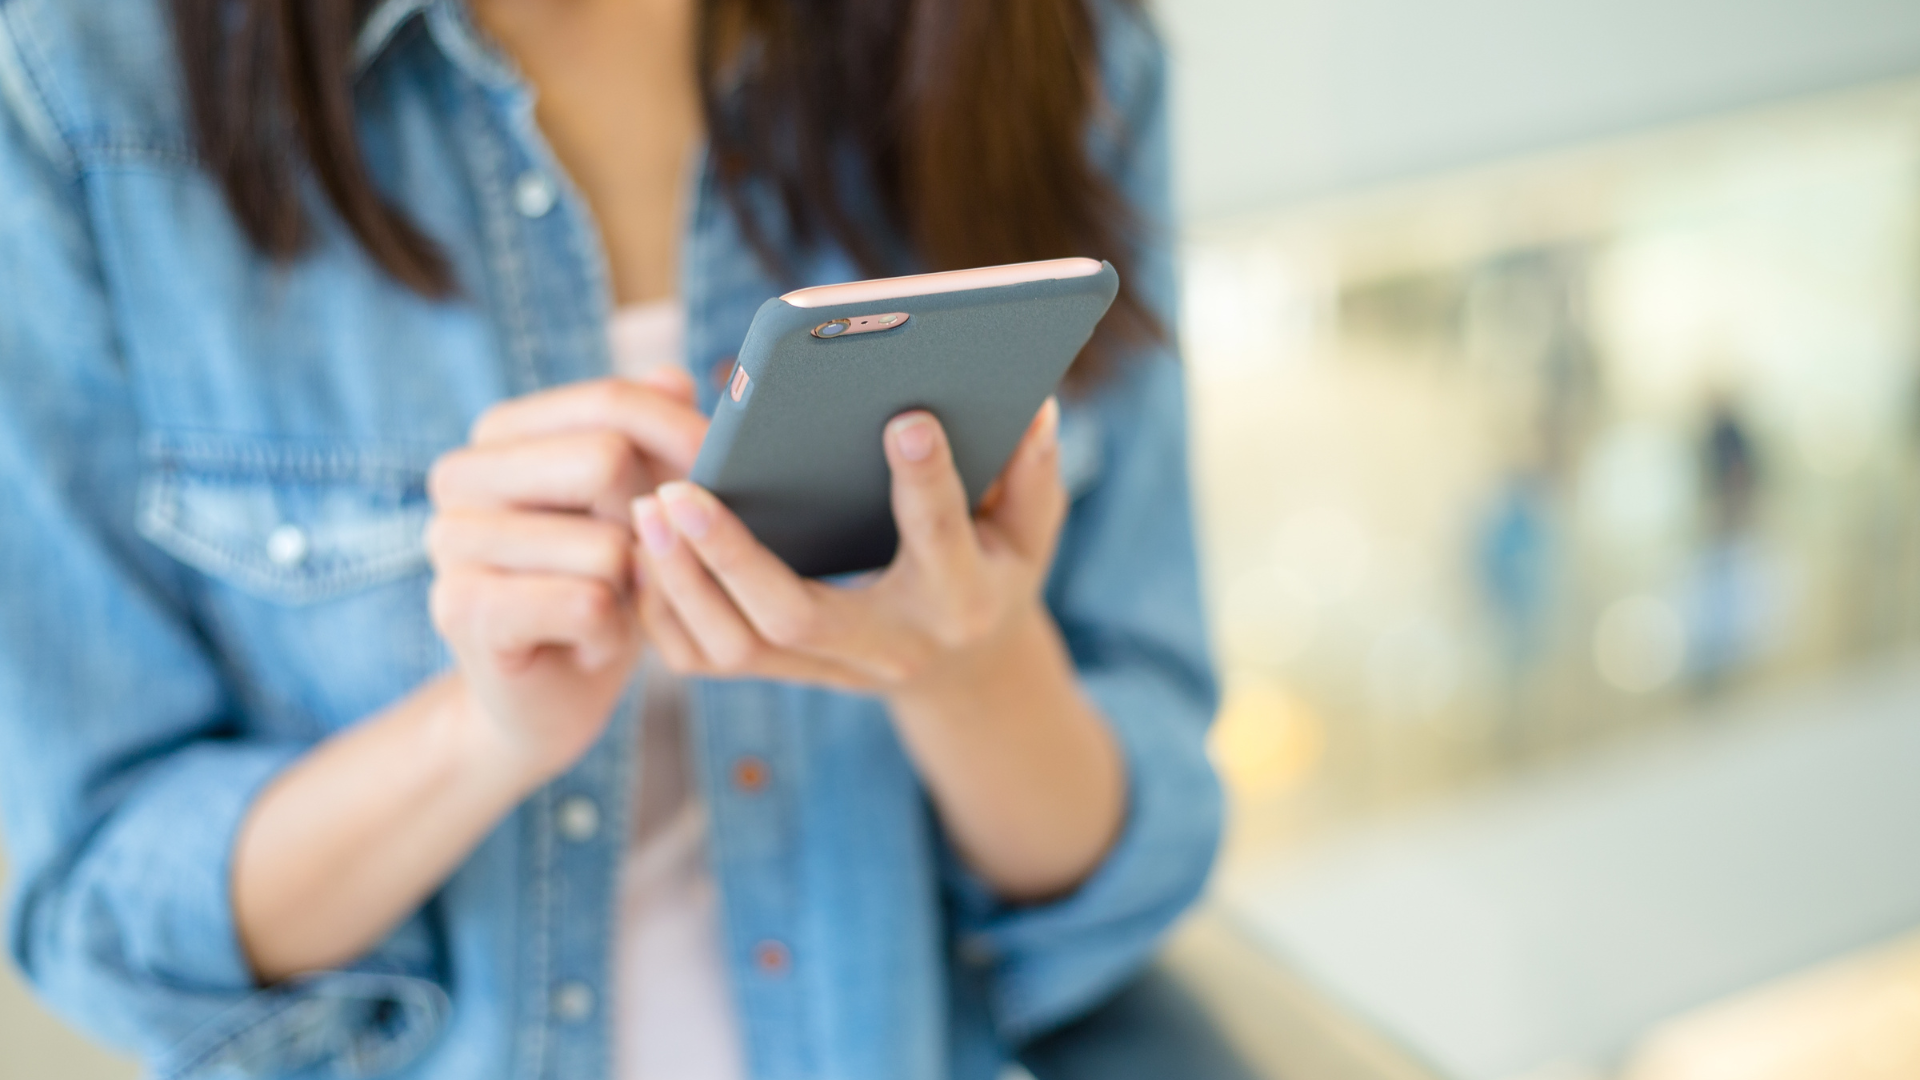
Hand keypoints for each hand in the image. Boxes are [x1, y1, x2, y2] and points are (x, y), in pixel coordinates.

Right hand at [425, 371, 707, 786]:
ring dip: (631, 590)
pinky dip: (611, 633)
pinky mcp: (462, 610)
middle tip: (636, 564)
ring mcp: (449, 542)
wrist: (552, 696)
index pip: (610, 402)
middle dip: (651, 522)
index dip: (679, 442)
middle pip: (607, 459)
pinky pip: (588, 603)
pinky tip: (586, 641)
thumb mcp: (640, 504)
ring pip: (607, 544)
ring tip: (603, 606)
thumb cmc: (602, 587)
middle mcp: (459, 475)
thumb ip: (654, 434)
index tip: (697, 485)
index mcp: (499, 434)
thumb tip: (675, 378)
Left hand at [630, 398, 1064, 697]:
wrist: (964, 668)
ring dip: (681, 582)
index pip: (940, 539)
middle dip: (733, 555)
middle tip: (680, 490)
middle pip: (796, 614)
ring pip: (736, 648)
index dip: (926, 482)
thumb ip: (1033, 472)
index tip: (904, 417)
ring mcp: (831, 669)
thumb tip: (1033, 407)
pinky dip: (664, 610)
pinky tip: (642, 550)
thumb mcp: (1030, 526)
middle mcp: (890, 646)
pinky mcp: (785, 672)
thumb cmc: (992, 568)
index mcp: (959, 598)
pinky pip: (706, 659)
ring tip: (646, 508)